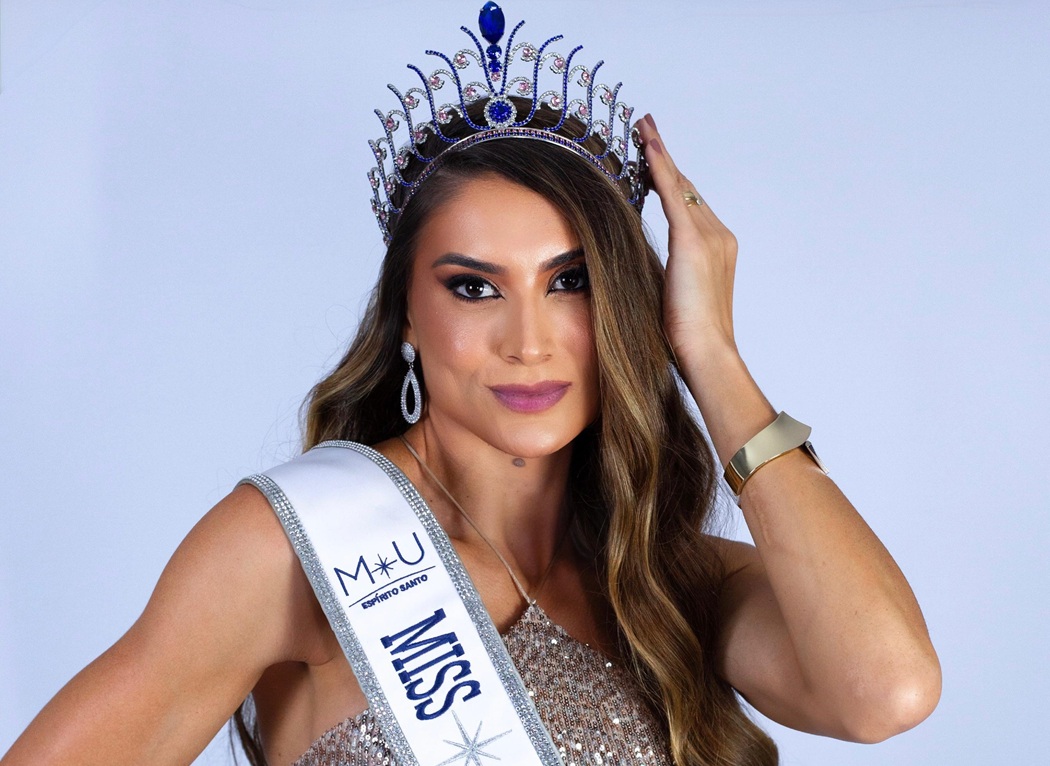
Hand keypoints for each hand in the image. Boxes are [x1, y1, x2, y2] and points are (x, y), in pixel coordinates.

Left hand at [637, 114, 738, 369]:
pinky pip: (672, 193)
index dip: (670, 178)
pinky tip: (646, 145)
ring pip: (679, 183)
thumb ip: (664, 272)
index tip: (653, 156)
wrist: (707, 352)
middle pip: (685, 186)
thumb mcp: (671, 295)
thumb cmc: (687, 337)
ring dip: (659, 154)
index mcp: (716, 248)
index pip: (688, 203)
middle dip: (664, 157)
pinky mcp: (694, 241)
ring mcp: (710, 235)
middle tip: (644, 127)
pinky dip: (659, 166)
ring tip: (642, 127)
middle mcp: (719, 234)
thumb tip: (638, 264)